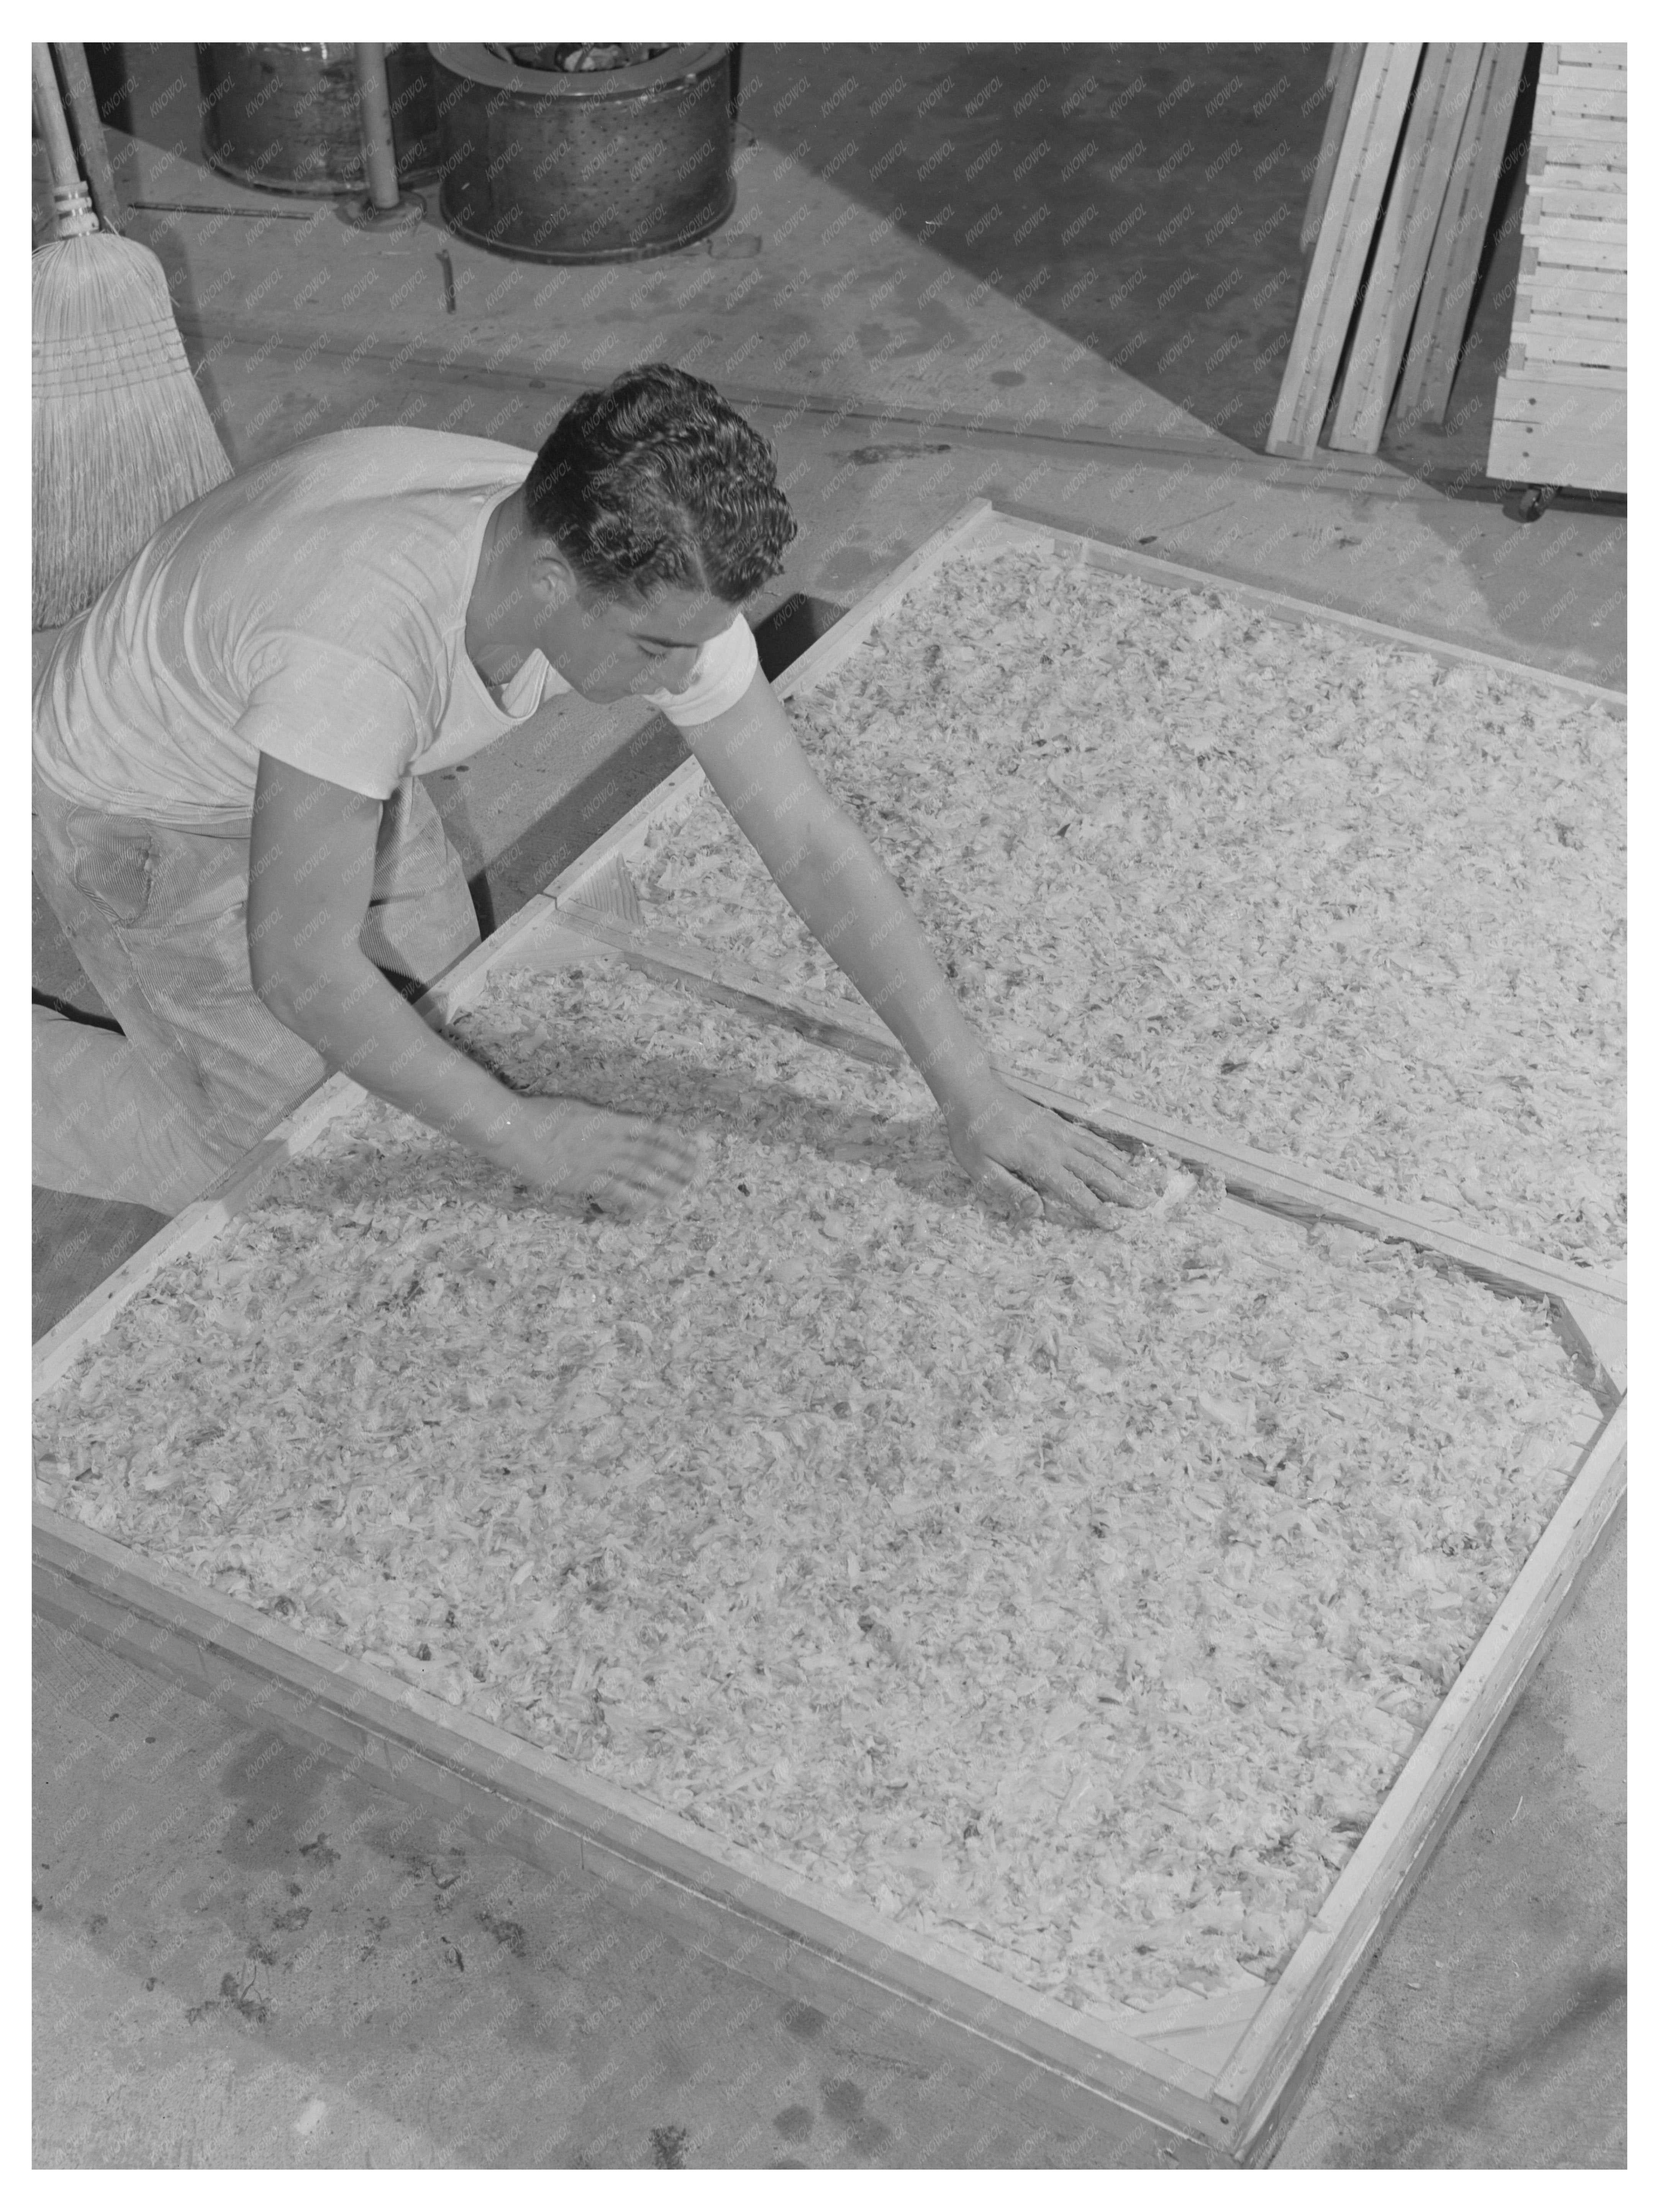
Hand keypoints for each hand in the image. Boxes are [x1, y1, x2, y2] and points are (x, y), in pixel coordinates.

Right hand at [481, 1096, 702, 1217]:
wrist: (513, 1129)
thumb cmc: (536, 1115)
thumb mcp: (572, 1109)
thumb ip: (595, 1120)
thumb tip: (611, 1126)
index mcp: (606, 1119)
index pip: (648, 1129)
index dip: (671, 1139)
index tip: (688, 1145)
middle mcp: (607, 1140)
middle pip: (649, 1153)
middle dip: (675, 1162)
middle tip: (695, 1171)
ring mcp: (596, 1161)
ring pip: (638, 1172)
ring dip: (662, 1182)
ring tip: (681, 1190)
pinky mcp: (583, 1180)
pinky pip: (615, 1191)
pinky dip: (634, 1198)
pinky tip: (649, 1205)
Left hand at [945, 1079, 1149, 1227]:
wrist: (973, 1092)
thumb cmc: (972, 1134)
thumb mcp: (981, 1169)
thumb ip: (1010, 1190)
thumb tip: (1037, 1213)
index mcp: (1038, 1160)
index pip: (1074, 1190)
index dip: (1096, 1209)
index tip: (1115, 1223)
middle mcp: (1056, 1145)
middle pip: (1096, 1171)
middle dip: (1121, 1190)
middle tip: (1144, 1204)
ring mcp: (1060, 1131)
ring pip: (1099, 1153)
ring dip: (1121, 1170)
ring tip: (1140, 1184)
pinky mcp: (1058, 1122)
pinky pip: (1090, 1139)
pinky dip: (1109, 1151)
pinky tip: (1117, 1159)